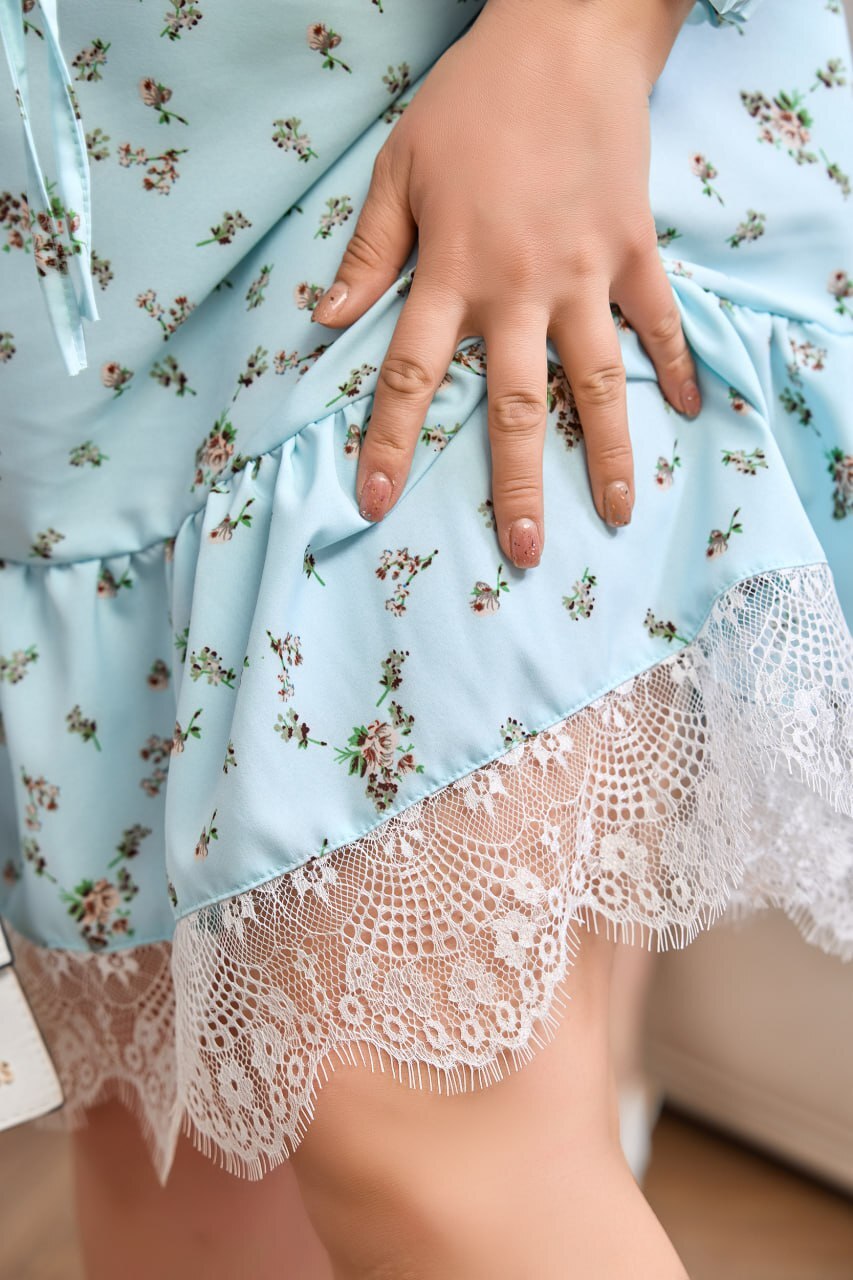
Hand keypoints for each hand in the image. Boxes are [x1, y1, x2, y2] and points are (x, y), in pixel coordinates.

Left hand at [312, 0, 700, 567]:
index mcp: (452, 273)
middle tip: (521, 551)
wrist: (564, 36)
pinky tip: (692, 413)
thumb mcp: (399, 167)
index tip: (375, 503)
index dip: (387, 444)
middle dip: (515, 484)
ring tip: (618, 513)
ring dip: (609, 453)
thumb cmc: (471, 103)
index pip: (408, 377)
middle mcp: (518, 288)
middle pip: (514, 406)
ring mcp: (584, 274)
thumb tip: (324, 318)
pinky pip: (659, 321)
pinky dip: (677, 365)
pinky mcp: (632, 251)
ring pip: (597, 382)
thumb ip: (368, 251)